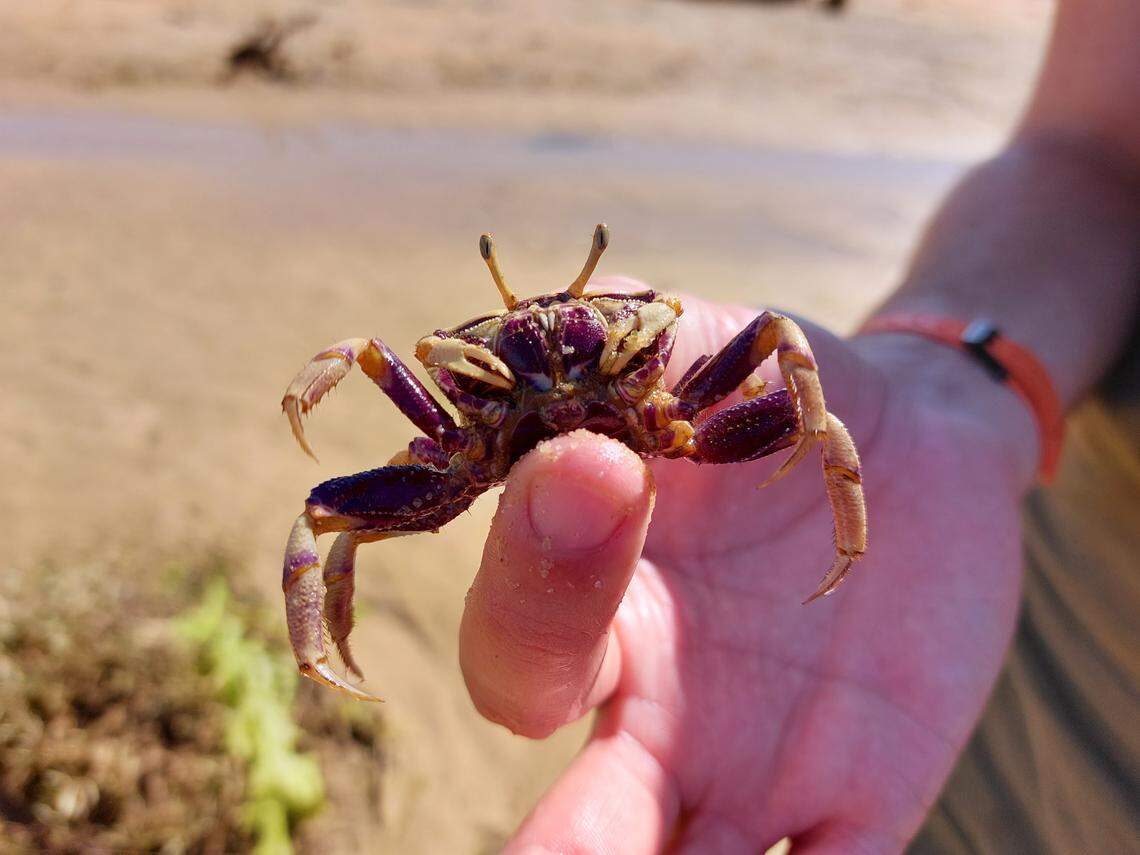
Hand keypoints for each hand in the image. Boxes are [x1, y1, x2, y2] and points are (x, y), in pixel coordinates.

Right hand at [459, 281, 1037, 853]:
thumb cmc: (776, 389)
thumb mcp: (701, 347)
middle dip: (561, 849)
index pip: (524, 638)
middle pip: (587, 809)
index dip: (538, 568)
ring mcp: (759, 769)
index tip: (593, 462)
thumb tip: (521, 331)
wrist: (910, 438)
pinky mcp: (869, 798)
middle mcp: (657, 710)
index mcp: (604, 606)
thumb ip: (615, 341)